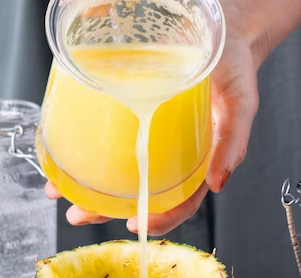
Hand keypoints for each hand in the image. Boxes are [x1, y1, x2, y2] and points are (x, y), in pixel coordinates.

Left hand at [45, 23, 260, 234]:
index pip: (180, 201)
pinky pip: (107, 137)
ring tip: (59, 191)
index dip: (159, 219)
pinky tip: (62, 153)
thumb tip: (219, 182)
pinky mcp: (129, 110)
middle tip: (79, 215)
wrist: (220, 30)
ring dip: (87, 185)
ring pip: (117, 170)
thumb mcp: (241, 103)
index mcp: (198, 160)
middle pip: (137, 192)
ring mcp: (147, 134)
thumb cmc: (235, 68)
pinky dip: (85, 148)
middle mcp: (170, 153)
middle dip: (106, 210)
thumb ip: (234, 142)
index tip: (133, 225)